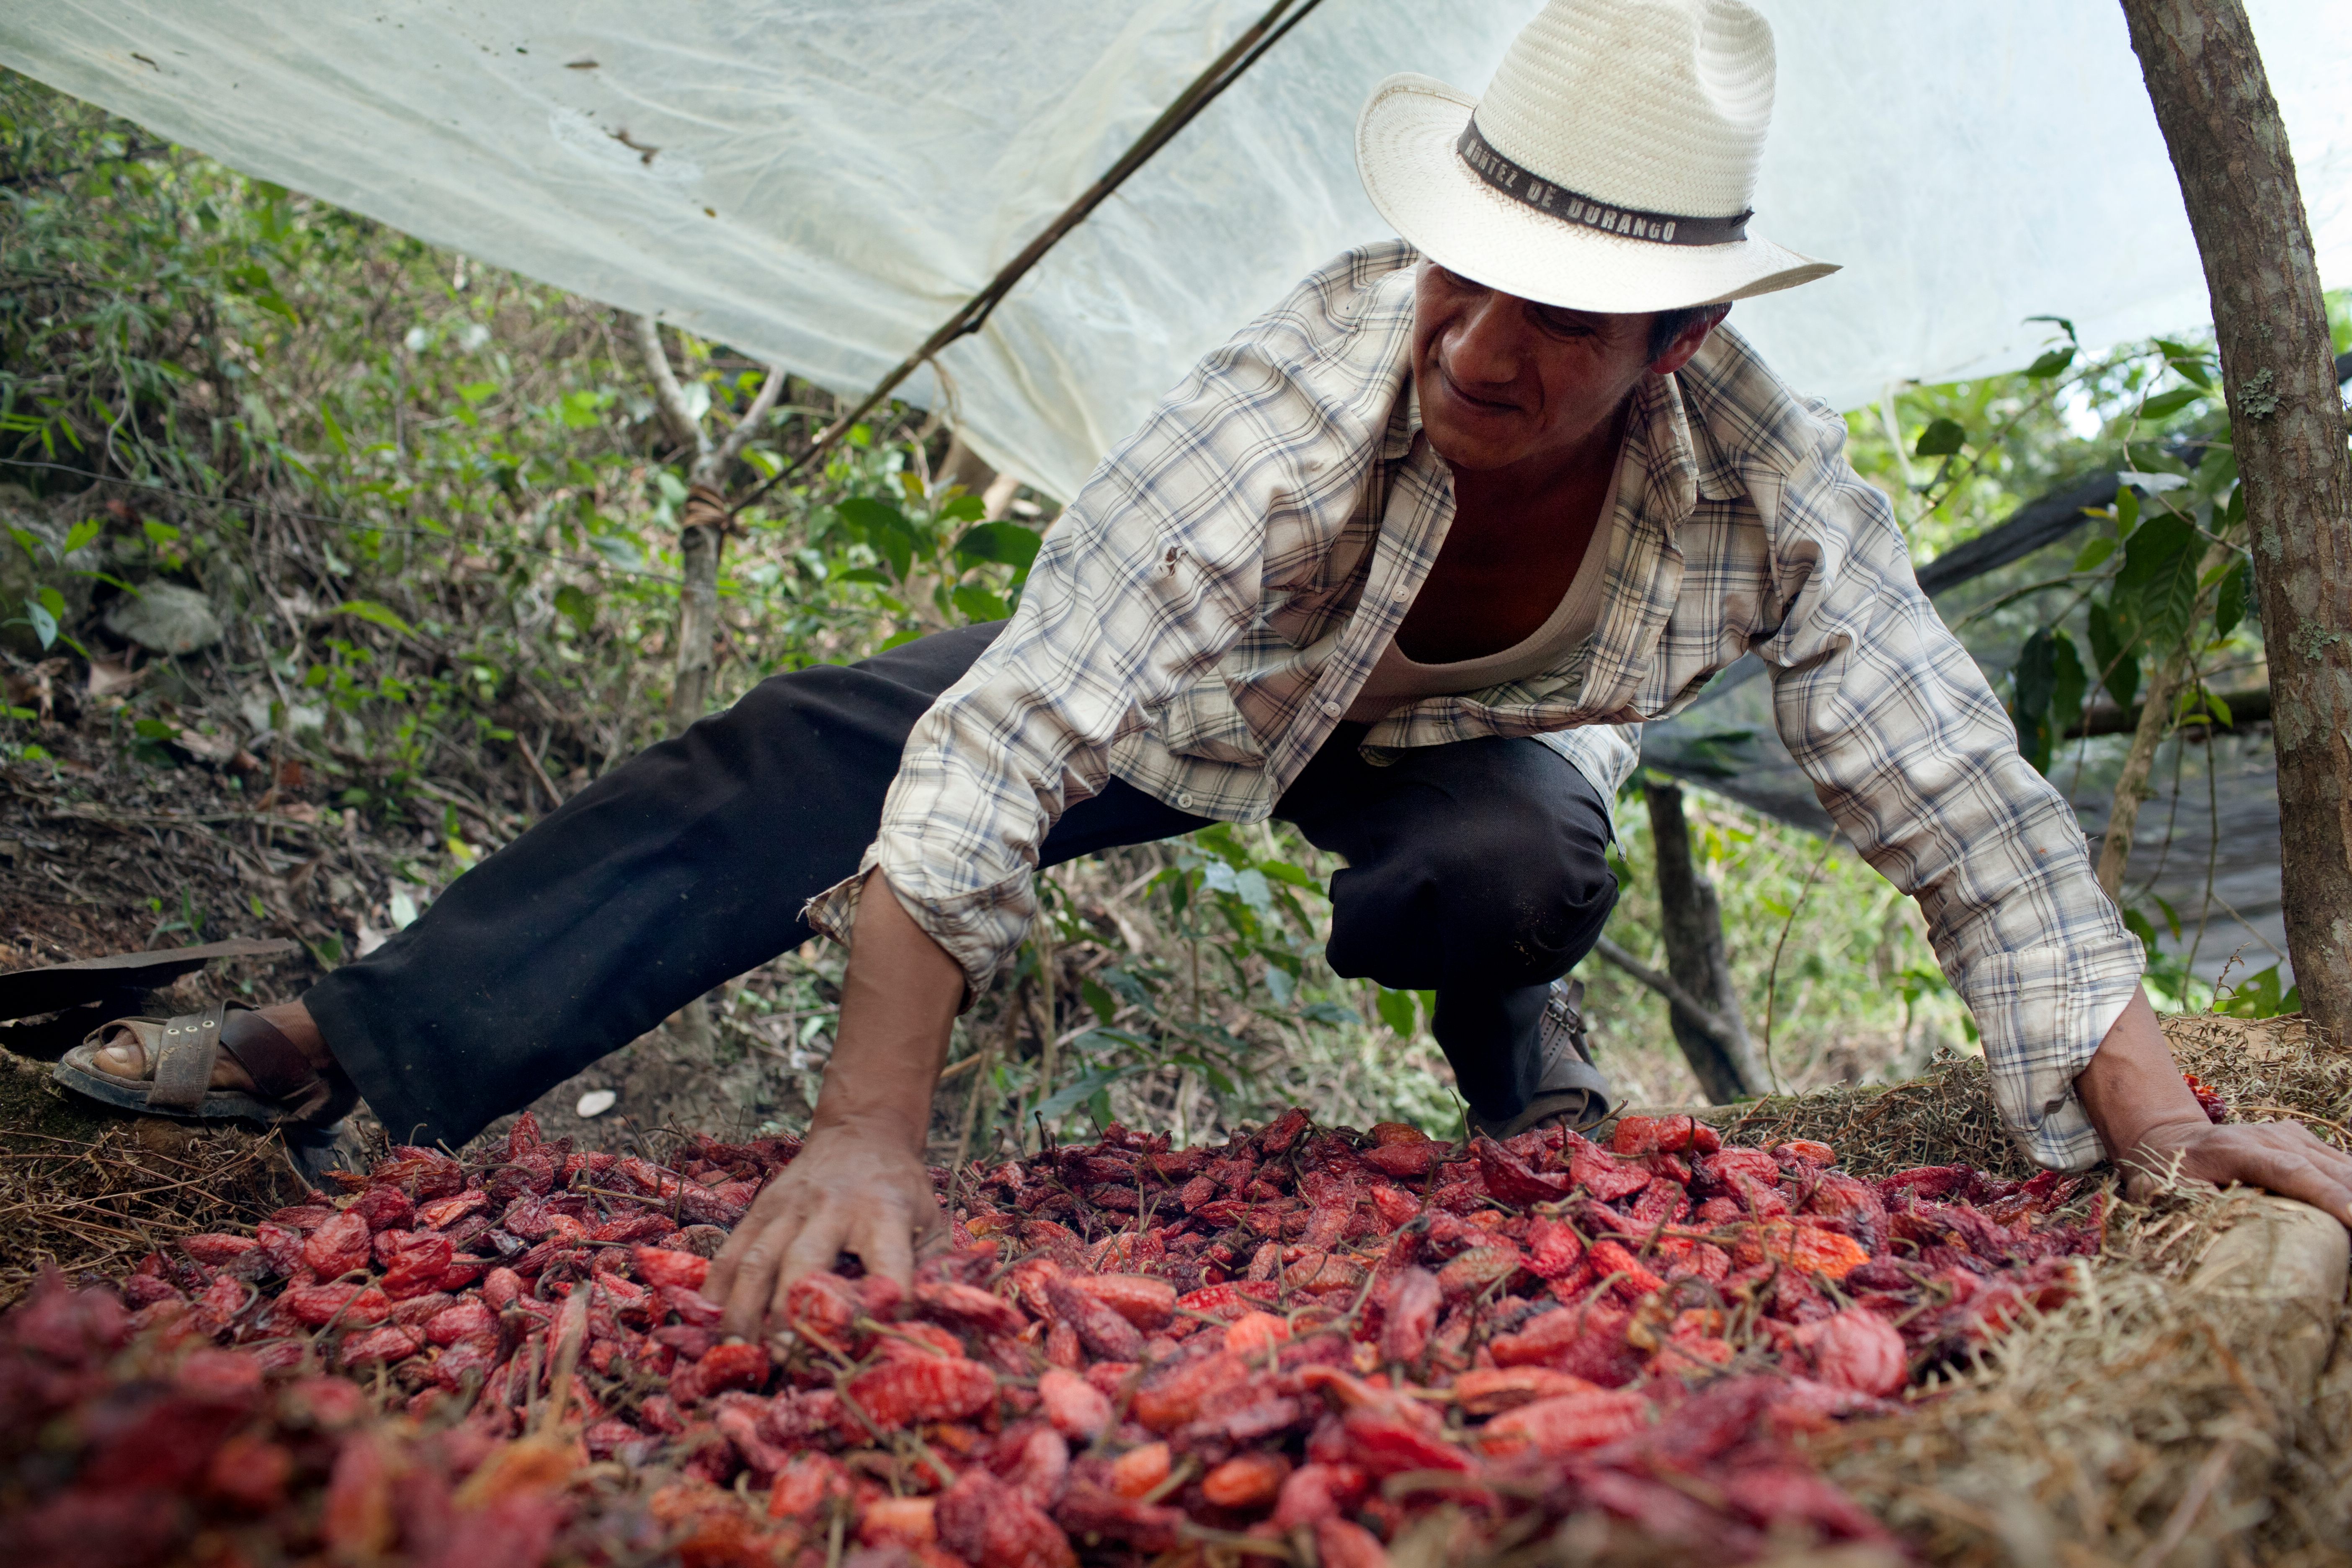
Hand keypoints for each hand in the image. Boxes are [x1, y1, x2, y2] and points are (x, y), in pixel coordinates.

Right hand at [703, 1117, 944, 1338]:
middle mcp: (832, 1208)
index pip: (889, 1262)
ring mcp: (788, 1207)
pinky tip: (710, 1328)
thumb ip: (935, 1272)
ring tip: (738, 1357)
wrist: (863, 1134)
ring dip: (744, 1315)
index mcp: (885, 1212)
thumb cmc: (901, 1191)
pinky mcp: (760, 1209)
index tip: (874, 1346)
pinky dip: (717, 1294)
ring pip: (756, 1262)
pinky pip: (730, 1254)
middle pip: (803, 1264)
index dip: (884, 1305)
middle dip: (791, 1320)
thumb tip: (928, 1332)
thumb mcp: (933, 1221)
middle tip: (786, 1364)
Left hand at [2110, 1110, 2351, 1221]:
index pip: (2290, 1171)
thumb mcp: (2165, 1196)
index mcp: (2232, 1150)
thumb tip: (2224, 1251)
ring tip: (2351, 1235)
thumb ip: (2197, 1217)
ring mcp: (2289, 1135)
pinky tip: (2350, 1215)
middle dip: (2351, 1204)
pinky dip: (2349, 1190)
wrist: (2167, 1138)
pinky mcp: (2302, 1140)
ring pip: (2341, 1166)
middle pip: (2327, 1170)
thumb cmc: (2164, 1176)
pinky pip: (2339, 1165)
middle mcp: (2267, 1137)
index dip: (2327, 1196)